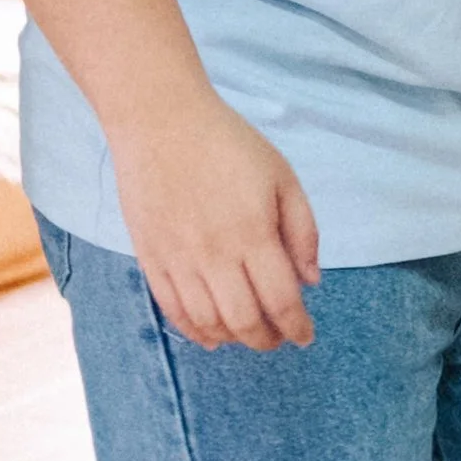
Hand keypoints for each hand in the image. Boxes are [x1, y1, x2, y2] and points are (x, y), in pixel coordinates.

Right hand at [110, 92, 321, 349]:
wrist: (161, 121)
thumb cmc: (229, 144)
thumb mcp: (282, 177)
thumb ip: (302, 231)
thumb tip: (311, 281)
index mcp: (253, 233)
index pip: (281, 300)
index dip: (297, 326)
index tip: (305, 336)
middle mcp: (214, 254)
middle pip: (245, 320)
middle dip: (267, 339)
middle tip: (279, 338)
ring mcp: (178, 259)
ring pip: (208, 322)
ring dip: (233, 338)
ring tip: (249, 335)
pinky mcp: (150, 257)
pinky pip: (172, 309)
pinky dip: (194, 331)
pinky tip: (211, 336)